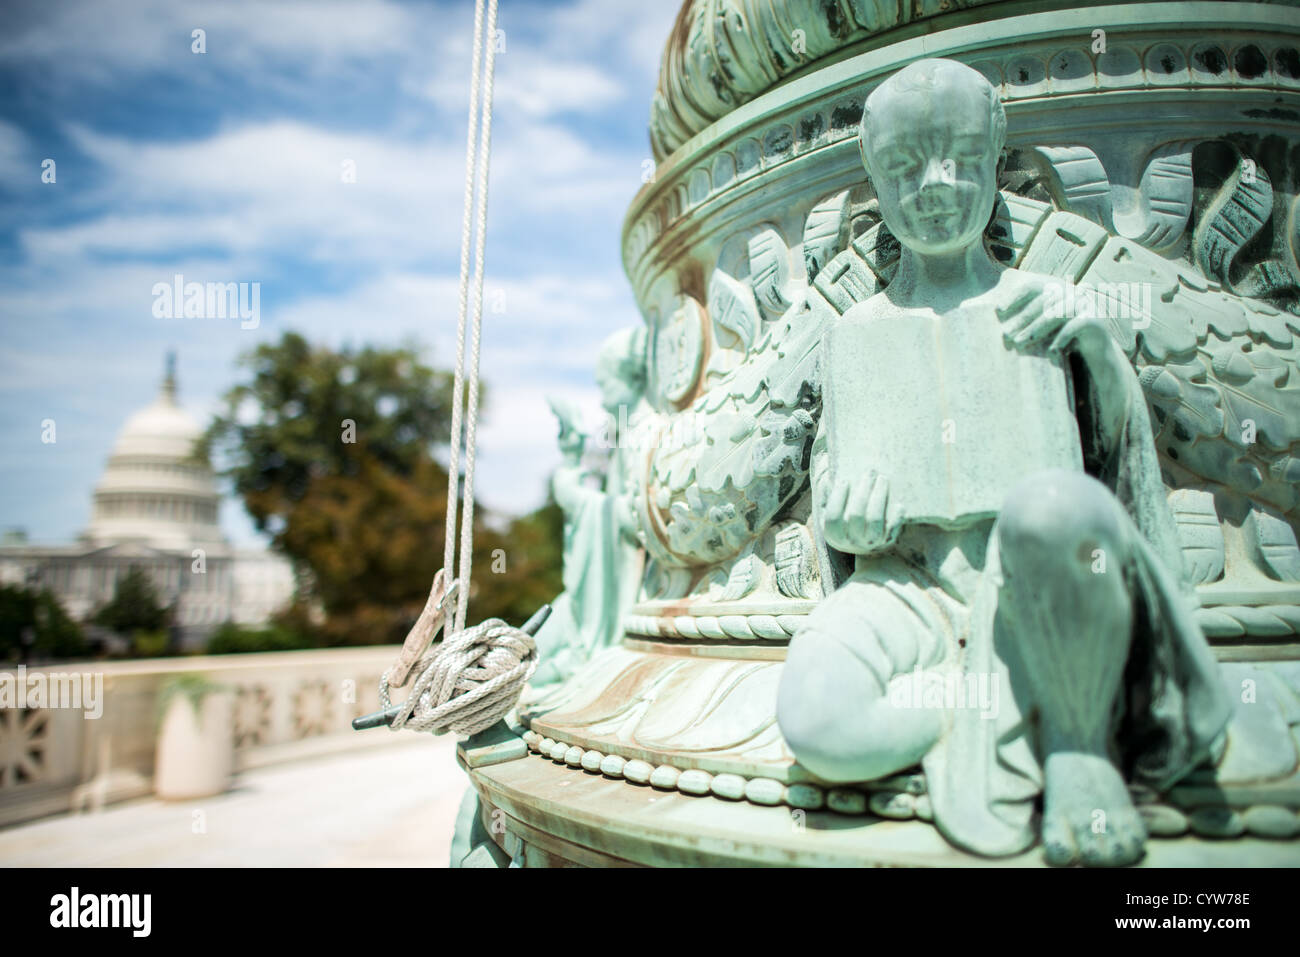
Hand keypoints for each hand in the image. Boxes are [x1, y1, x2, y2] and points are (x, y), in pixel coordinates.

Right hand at [821, 470, 903, 554]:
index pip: (833, 517)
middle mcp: (851, 541)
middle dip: (863, 491)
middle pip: (856, 515)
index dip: (838, 498)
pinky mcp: (886, 542)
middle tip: (869, 472)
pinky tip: (899, 504)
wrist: (860, 541)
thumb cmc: (842, 518)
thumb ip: (825, 495)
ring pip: (875, 520)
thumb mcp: (828, 510)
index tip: (845, 480)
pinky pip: (893, 530)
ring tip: (882, 479)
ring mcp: (869, 543)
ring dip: (879, 497)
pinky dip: (896, 517)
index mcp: (832, 534)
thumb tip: (826, 479)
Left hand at [996, 282, 1110, 359]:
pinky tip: (1050, 353)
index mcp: (1058, 290)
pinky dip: (1060, 338)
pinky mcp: (1095, 320)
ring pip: (1056, 313)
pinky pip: (1074, 326)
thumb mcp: (1044, 328)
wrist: (1097, 353)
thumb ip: (1026, 319)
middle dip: (1022, 319)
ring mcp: (1085, 305)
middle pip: (1043, 301)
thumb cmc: (1063, 340)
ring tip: (1020, 343)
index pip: (1034, 286)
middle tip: (1006, 335)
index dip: (1015, 296)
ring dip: (1035, 329)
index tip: (998, 310)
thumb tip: (991, 316)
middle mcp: (1072, 293)